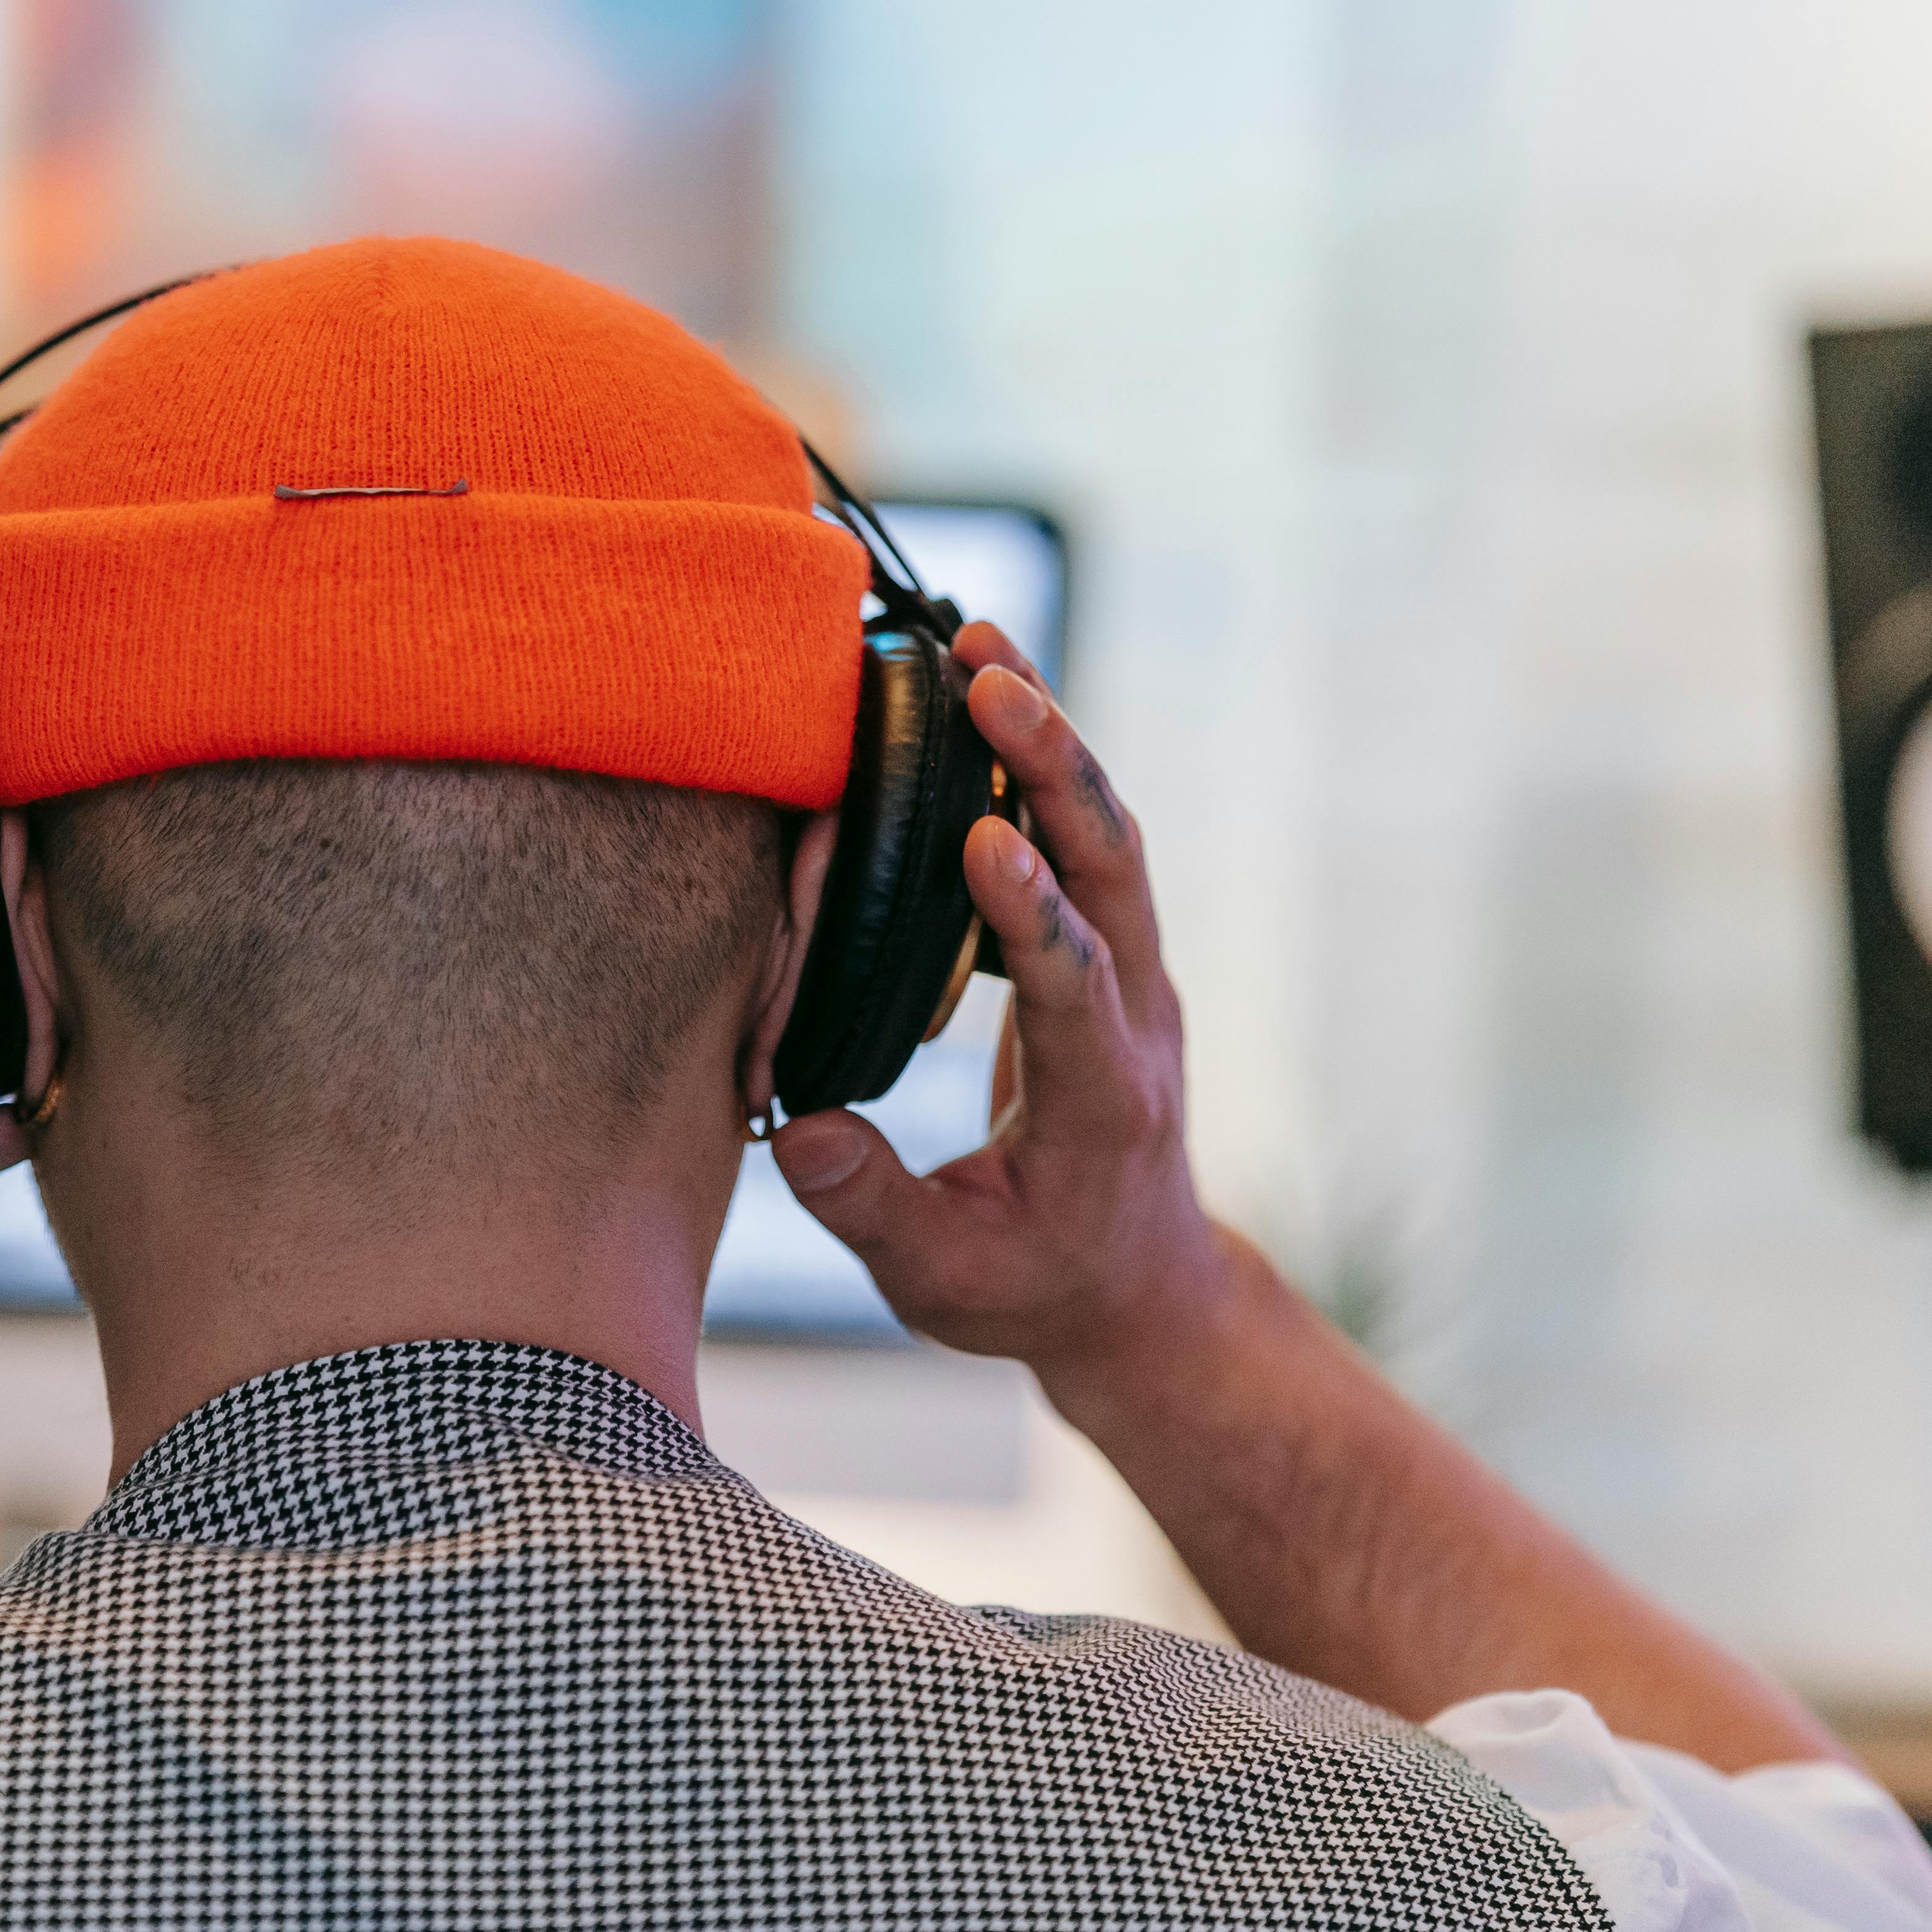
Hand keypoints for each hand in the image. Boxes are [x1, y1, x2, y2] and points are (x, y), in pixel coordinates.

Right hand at [771, 625, 1236, 1375]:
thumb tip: (795, 1130)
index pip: (1073, 986)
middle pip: (1114, 867)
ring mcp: (1130, 975)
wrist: (1136, 1288)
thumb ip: (872, 1209)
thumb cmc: (1034, 1285)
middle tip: (990, 676)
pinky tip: (983, 693)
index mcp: (1102, 1100)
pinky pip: (1084, 839)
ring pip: (1107, 833)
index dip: (1031, 913)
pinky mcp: (1104, 951)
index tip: (984, 839)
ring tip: (981, 643)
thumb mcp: (945, 1283)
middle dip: (1057, 766)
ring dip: (1052, 737)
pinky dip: (1040, 762)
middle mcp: (1136, 1016)